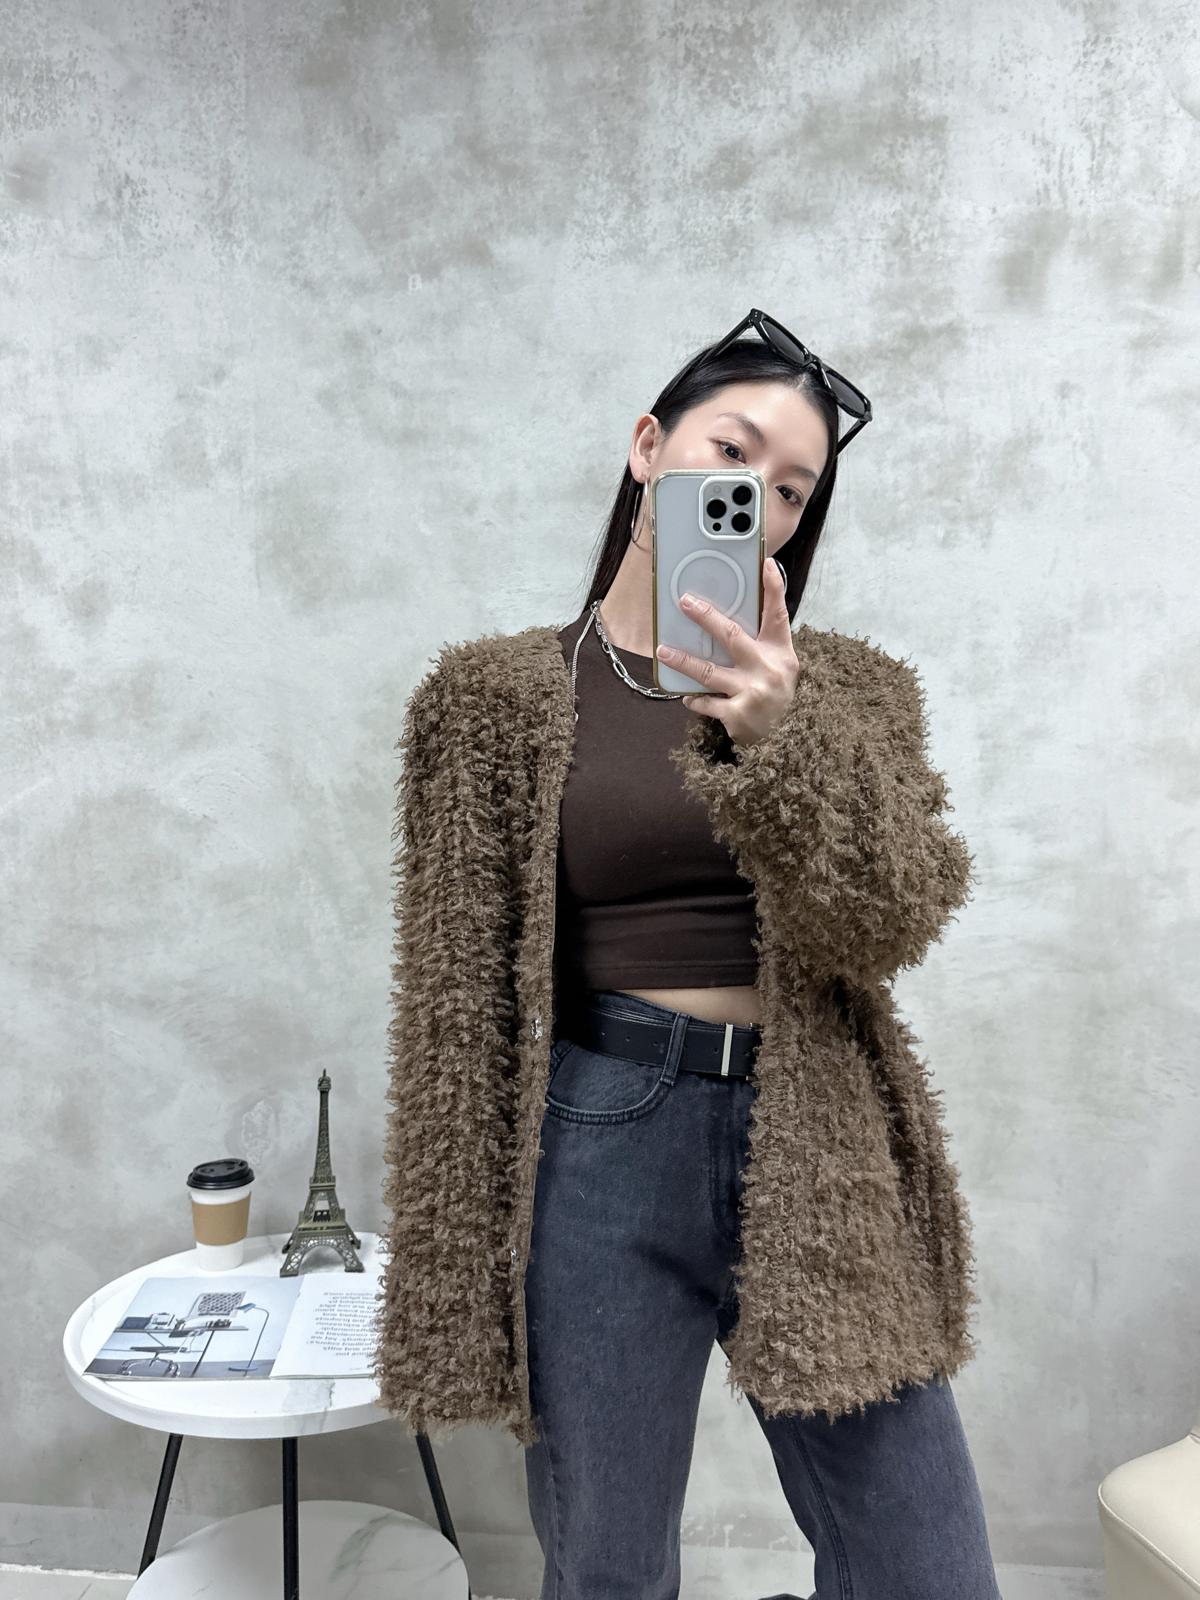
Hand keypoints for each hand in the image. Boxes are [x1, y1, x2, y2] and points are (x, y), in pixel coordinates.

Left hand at [655, 557, 799, 748]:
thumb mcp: (780, 665)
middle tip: (685, 602)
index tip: (765, 564)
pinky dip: (694, 700)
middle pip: (732, 636)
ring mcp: (752, 692)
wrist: (787, 740)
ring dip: (682, 660)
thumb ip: (761, 643)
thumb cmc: (776, 694)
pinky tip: (685, 696)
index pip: (778, 614)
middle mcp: (768, 668)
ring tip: (663, 651)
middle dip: (706, 617)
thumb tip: (727, 619)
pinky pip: (706, 702)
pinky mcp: (737, 714)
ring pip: (708, 671)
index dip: (773, 588)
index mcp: (780, 652)